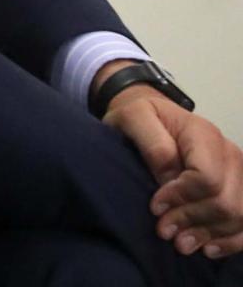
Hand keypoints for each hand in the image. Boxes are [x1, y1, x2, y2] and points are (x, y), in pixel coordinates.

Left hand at [104, 84, 242, 258]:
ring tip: (180, 244)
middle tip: (163, 231)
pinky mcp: (238, 189)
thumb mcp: (132, 117)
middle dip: (193, 220)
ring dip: (211, 234)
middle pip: (226, 201)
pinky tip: (208, 248)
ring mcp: (238, 172)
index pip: (206, 177)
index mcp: (203, 134)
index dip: (181, 197)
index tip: (154, 207)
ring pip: (240, 215)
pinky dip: (231, 240)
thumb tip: (168, 178)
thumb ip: (152, 145)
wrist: (152, 115)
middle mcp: (228, 153)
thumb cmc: (138, 116)